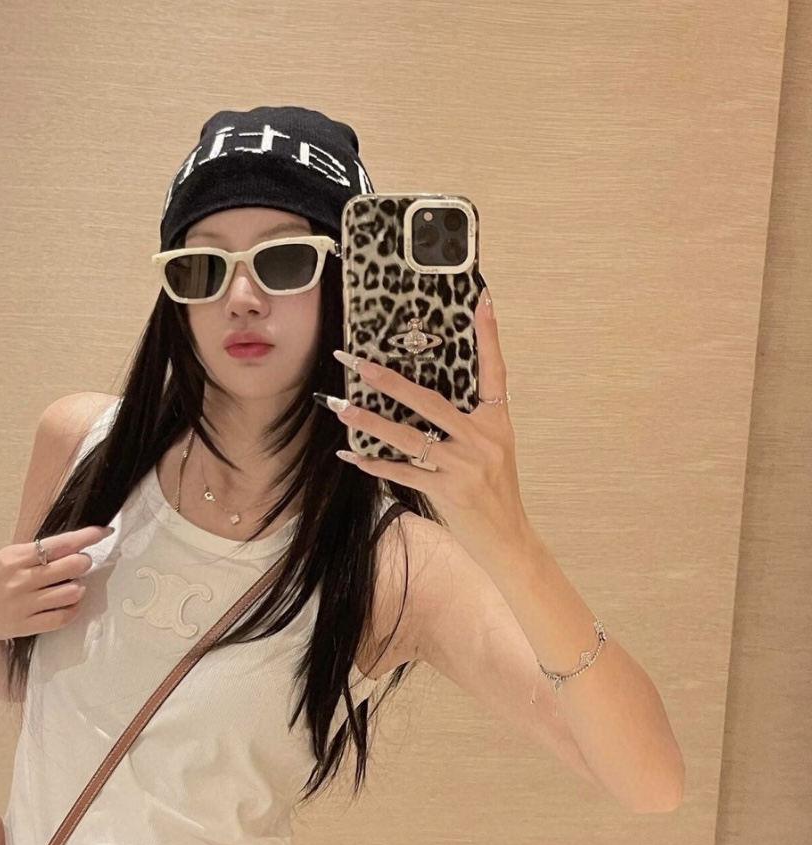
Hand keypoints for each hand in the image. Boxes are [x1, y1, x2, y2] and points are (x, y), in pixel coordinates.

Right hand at [0, 526, 113, 641]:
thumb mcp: (5, 558)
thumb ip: (35, 553)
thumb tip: (72, 546)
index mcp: (15, 557)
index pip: (60, 543)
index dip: (86, 537)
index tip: (103, 532)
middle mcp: (20, 579)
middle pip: (70, 566)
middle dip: (83, 562)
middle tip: (81, 563)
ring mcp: (22, 604)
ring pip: (71, 593)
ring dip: (79, 587)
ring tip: (73, 586)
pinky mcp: (24, 625)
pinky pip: (61, 618)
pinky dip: (73, 610)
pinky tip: (70, 604)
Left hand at [325, 289, 529, 563]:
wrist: (508, 538)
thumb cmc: (496, 491)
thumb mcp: (494, 449)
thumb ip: (469, 423)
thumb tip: (427, 397)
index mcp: (497, 422)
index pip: (494, 371)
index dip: (489, 335)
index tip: (481, 300)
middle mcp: (482, 439)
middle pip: (431, 401)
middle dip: (390, 381)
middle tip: (358, 362)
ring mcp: (464, 466)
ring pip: (410, 437)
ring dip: (372, 421)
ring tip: (342, 407)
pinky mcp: (447, 491)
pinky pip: (403, 472)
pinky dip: (375, 464)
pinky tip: (351, 455)